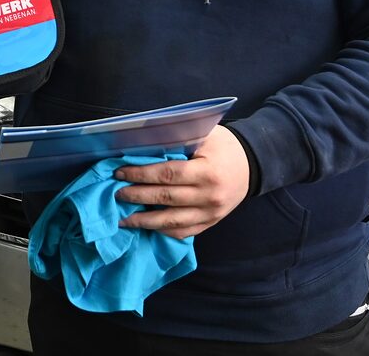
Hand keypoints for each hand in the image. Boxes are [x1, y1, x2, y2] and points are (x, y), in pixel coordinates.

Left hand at [114, 125, 249, 239]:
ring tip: (123, 219)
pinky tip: (146, 227)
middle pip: (166, 199)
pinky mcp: (211, 223)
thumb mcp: (205, 135)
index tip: (120, 172)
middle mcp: (209, 196)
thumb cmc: (224, 146)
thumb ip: (178, 140)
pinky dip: (163, 231)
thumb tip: (142, 144)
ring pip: (172, 222)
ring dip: (144, 221)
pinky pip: (183, 232)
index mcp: (207, 172)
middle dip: (137, 196)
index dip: (141, 175)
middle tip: (116, 193)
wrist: (253, 165)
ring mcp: (211, 214)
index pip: (168, 175)